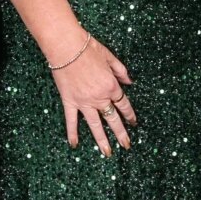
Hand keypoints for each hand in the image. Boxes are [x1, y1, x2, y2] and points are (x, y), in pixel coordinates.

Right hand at [51, 37, 134, 153]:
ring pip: (95, 125)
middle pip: (113, 119)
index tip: (134, 123)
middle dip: (121, 133)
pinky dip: (73, 132)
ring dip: (102, 140)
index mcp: (111, 86)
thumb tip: (129, 82)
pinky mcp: (69, 101)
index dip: (130, 115)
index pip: (123, 104)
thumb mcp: (110, 57)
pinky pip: (72, 120)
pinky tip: (74, 144)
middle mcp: (99, 97)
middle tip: (126, 145)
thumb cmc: (88, 48)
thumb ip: (121, 71)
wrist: (66, 47)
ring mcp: (84, 101)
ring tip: (108, 152)